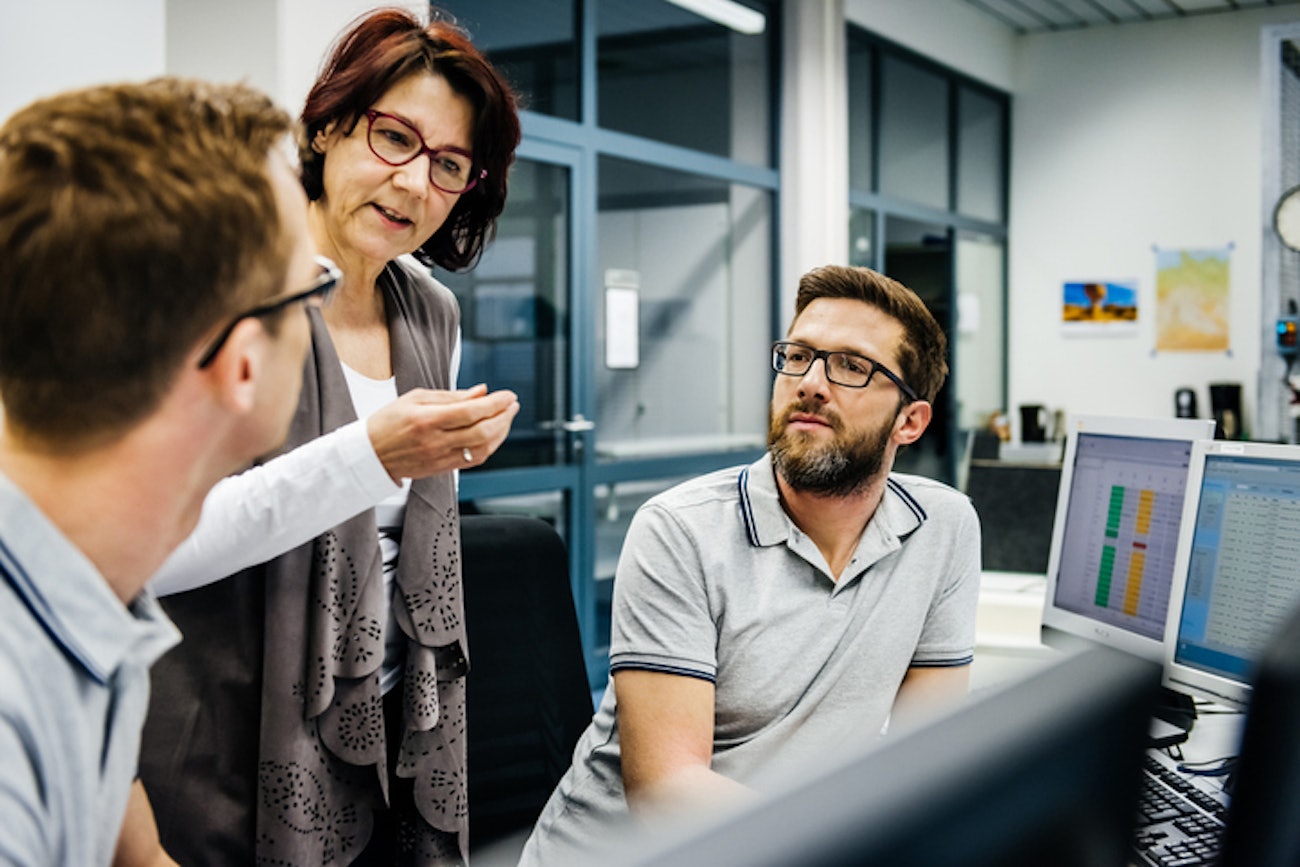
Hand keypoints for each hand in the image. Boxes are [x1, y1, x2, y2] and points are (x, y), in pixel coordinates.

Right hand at [367, 384, 519, 480]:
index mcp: (426, 420)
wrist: (370, 455)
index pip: (470, 412)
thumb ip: (451, 396)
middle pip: (482, 432)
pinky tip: (494, 434)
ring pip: (482, 448)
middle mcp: (435, 442)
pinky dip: (490, 446)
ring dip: (501, 432)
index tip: (508, 395)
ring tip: (506, 417)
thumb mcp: (416, 399)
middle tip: (512, 404)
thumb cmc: (389, 422)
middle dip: (504, 417)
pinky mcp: (443, 469)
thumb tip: (482, 391)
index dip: (495, 403)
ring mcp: (440, 458)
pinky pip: (474, 459)